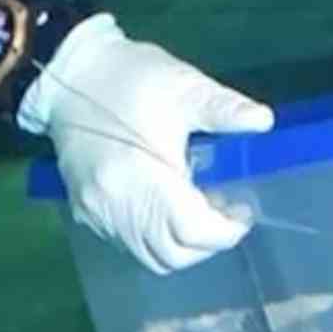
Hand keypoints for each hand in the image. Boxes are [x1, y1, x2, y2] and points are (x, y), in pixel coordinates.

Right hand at [18, 14, 274, 274]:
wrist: (69, 74)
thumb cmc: (130, 78)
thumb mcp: (182, 85)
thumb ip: (224, 108)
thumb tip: (263, 122)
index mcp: (142, 178)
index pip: (191, 232)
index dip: (226, 229)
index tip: (243, 208)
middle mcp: (116, 207)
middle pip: (172, 255)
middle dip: (207, 242)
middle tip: (226, 210)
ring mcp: (98, 213)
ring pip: (149, 257)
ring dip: (182, 244)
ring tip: (199, 208)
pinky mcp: (86, 211)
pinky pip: (128, 244)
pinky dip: (156, 237)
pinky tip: (167, 205)